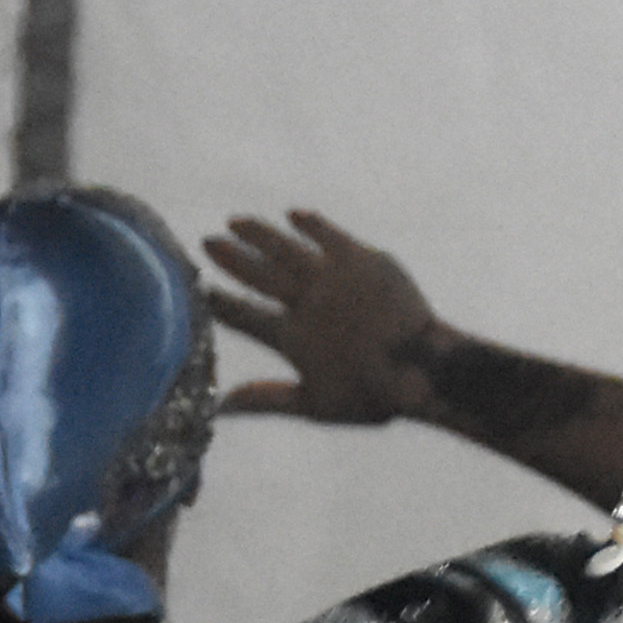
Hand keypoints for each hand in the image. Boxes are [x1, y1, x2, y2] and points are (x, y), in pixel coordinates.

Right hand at [206, 211, 443, 428]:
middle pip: (259, 274)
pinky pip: (330, 235)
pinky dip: (310, 225)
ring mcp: (334, 277)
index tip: (198, 290)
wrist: (423, 367)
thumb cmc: (371, 395)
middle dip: (230, 258)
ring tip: (236, 222)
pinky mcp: (363, 260)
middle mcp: (307, 301)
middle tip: (207, 243)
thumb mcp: (314, 406)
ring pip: (287, 248)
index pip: (245, 316)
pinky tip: (294, 215)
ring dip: (259, 234)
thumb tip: (220, 406)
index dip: (219, 302)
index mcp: (292, 337)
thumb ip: (266, 399)